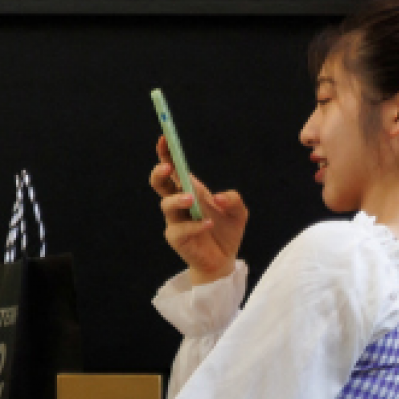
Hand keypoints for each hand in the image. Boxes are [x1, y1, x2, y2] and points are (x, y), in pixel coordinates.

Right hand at [151, 134, 246, 284]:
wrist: (223, 260)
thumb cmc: (226, 231)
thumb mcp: (239, 212)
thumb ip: (233, 199)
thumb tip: (219, 198)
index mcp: (190, 190)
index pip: (173, 167)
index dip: (166, 152)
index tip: (164, 138)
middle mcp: (179, 203)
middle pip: (159, 183)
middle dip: (160, 172)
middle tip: (168, 167)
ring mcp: (175, 220)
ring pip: (166, 205)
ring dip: (178, 199)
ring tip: (192, 199)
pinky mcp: (177, 238)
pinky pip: (180, 229)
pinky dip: (195, 225)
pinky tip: (209, 224)